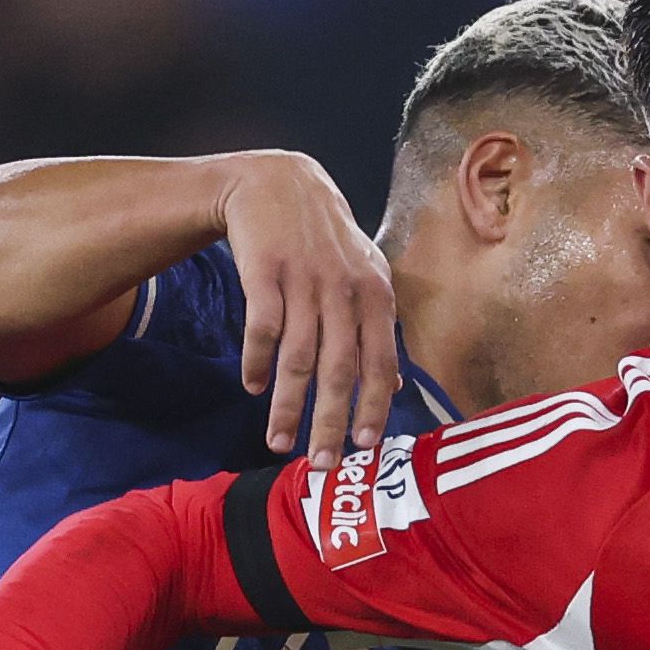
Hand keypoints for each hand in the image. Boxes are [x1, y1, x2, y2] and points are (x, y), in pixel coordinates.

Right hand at [219, 153, 401, 459]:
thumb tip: (394, 389)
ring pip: (298, 357)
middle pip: (339, 370)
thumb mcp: (364, 275)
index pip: (381, 362)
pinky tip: (254, 387)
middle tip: (323, 465)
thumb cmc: (324, 241)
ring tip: (279, 442)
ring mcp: (304, 279)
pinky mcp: (265, 270)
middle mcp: (344, 289)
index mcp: (375, 294)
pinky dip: (257, 362)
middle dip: (331, 423)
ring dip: (288, 405)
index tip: (365, 448)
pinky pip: (262, 327)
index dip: (373, 408)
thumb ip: (379, 331)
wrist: (276, 183)